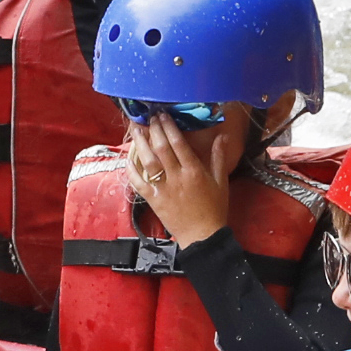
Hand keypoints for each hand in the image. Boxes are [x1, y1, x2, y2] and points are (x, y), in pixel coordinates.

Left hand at [127, 112, 245, 247]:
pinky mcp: (153, 200)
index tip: (163, 115)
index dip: (169, 127)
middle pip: (161, 148)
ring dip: (140, 143)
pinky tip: (128, 158)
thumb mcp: (221, 181)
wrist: (203, 235)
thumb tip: (222, 136)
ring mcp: (163, 188)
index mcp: (194, 171)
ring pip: (148, 161)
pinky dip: (132, 169)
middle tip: (149, 118)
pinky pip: (138, 182)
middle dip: (154, 130)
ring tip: (136, 129)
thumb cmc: (214, 208)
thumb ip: (219, 157)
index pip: (178, 143)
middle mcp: (177, 177)